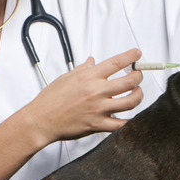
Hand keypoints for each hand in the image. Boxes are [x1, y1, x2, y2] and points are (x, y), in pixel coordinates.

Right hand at [28, 48, 143, 142]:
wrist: (41, 120)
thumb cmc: (50, 100)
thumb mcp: (66, 78)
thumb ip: (82, 69)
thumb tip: (91, 61)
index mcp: (88, 77)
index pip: (116, 63)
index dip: (131, 57)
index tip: (137, 54)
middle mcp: (96, 91)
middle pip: (129, 81)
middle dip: (139, 76)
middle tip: (138, 76)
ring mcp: (99, 109)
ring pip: (130, 102)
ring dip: (138, 96)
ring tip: (137, 93)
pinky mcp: (98, 125)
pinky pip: (120, 124)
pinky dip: (129, 121)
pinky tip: (130, 116)